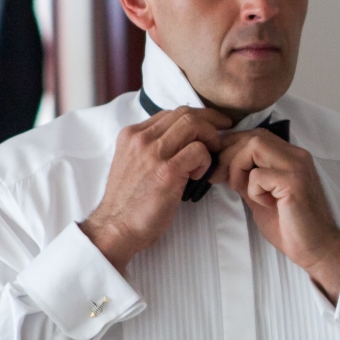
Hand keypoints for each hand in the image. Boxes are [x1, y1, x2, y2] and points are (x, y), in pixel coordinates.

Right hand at [81, 106, 233, 269]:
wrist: (115, 228)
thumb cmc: (130, 202)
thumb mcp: (133, 163)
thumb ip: (152, 147)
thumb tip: (183, 138)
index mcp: (131, 134)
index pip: (171, 112)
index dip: (196, 116)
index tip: (210, 125)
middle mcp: (140, 139)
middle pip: (185, 113)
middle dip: (211, 120)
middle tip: (224, 131)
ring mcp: (152, 153)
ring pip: (193, 125)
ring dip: (210, 138)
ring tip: (209, 157)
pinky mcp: (166, 171)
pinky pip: (199, 150)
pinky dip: (206, 160)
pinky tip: (197, 176)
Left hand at [218, 129, 339, 300]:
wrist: (316, 248)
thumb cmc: (290, 226)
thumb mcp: (261, 195)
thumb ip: (246, 177)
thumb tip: (221, 164)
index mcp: (291, 156)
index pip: (256, 135)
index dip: (232, 146)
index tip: (218, 167)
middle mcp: (297, 156)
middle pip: (253, 136)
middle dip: (229, 155)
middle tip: (219, 177)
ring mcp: (297, 167)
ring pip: (254, 146)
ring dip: (238, 167)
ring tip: (242, 190)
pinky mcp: (293, 183)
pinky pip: (258, 175)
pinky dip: (252, 190)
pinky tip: (265, 204)